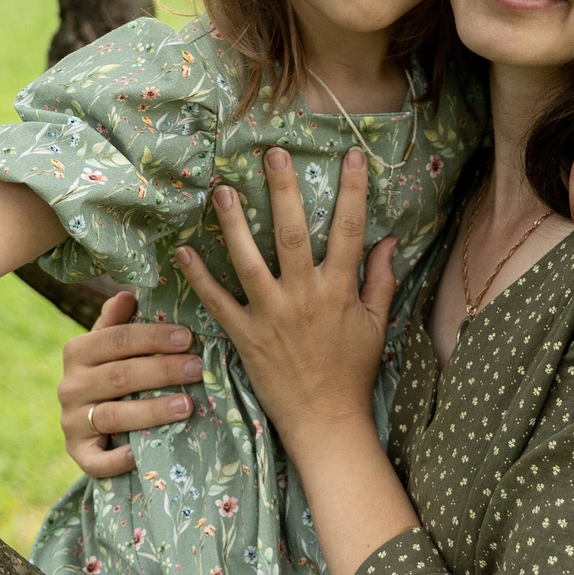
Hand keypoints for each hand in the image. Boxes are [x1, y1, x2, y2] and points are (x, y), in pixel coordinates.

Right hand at [57, 290, 208, 478]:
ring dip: (151, 411)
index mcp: (77, 351)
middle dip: (162, 371)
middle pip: (119, 376)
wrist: (90, 422)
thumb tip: (128, 294)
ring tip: (187, 405)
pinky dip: (117, 459)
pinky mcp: (76, 453)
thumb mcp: (112, 345)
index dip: (153, 337)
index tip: (188, 337)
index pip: (117, 339)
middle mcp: (69, 386)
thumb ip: (118, 322)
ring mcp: (71, 422)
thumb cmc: (113, 374)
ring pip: (113, 415)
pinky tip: (141, 454)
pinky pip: (95, 460)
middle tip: (198, 369)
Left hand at [176, 146, 396, 453]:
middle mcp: (304, 298)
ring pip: (249, 261)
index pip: (350, 230)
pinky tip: (184, 251)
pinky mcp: (244, 336)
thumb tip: (390, 240)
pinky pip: (218, 301)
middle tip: (273, 154)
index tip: (350, 154)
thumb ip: (381, 280)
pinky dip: (199, 277)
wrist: (325, 421)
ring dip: (233, 225)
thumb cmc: (353, 371)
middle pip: (294, 234)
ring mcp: (271, 316)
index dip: (352, 189)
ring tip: (221, 189)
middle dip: (283, 191)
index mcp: (339, 291)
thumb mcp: (377, 325)